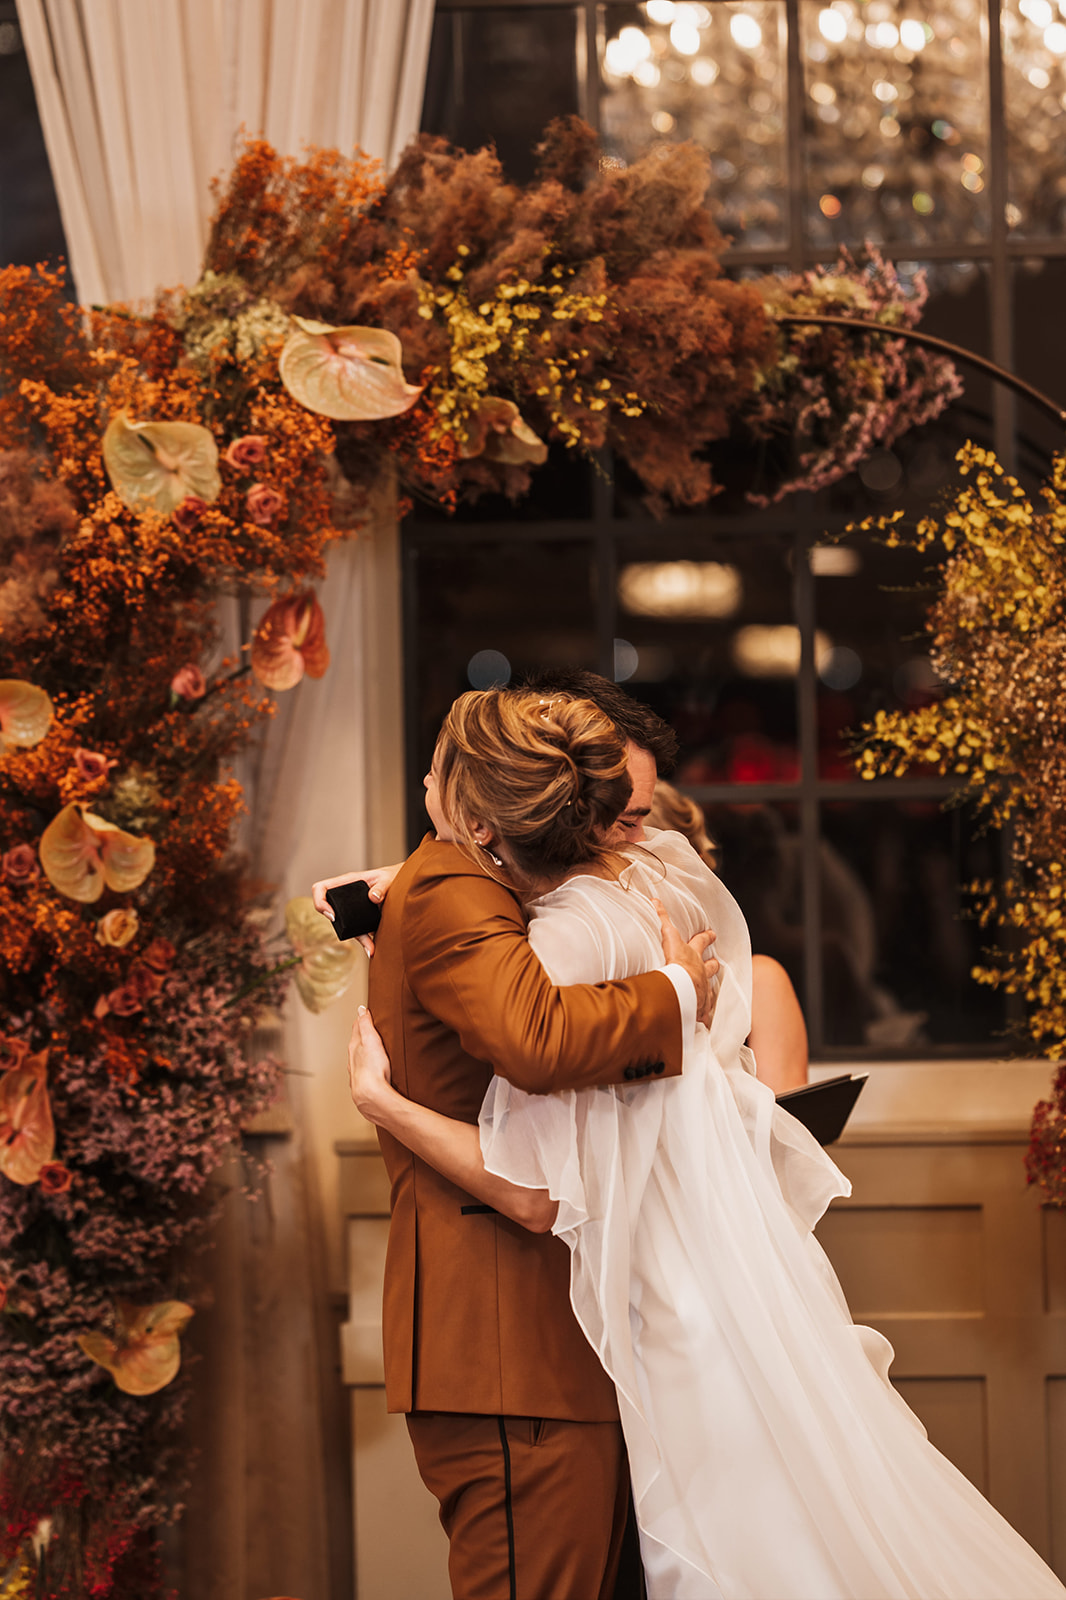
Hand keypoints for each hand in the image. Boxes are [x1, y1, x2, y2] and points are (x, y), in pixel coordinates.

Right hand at [311, 862, 402, 954]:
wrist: (402, 884)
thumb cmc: (391, 876)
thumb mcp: (387, 878)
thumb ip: (381, 886)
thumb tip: (374, 897)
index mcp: (347, 883)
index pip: (321, 889)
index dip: (320, 902)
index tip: (331, 914)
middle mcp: (346, 896)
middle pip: (330, 911)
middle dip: (337, 924)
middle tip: (346, 931)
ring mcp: (353, 909)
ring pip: (346, 926)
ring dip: (357, 937)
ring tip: (370, 947)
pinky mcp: (362, 919)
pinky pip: (359, 931)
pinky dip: (366, 941)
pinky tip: (373, 949)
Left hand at [347, 1006, 395, 1123]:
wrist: (371, 1097)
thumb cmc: (372, 1068)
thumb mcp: (371, 1040)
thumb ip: (365, 1024)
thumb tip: (360, 1009)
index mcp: (354, 1047)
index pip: (356, 1029)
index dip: (361, 1020)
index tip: (365, 1014)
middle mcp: (353, 1061)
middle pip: (356, 1045)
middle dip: (361, 1037)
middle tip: (368, 1030)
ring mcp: (357, 1074)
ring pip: (359, 1060)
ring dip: (364, 1054)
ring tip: (371, 1051)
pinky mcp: (363, 1086)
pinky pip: (365, 1073)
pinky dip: (368, 1068)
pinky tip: (374, 1072)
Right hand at [654, 900, 718, 1027]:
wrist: (680, 991)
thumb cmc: (673, 965)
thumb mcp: (668, 938)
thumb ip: (661, 919)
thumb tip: (655, 900)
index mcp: (691, 955)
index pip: (700, 942)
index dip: (706, 937)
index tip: (712, 933)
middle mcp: (700, 972)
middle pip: (710, 965)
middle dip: (712, 963)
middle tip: (717, 962)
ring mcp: (701, 991)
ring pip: (709, 989)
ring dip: (709, 989)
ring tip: (710, 993)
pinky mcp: (699, 1009)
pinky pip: (703, 1015)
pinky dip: (702, 1018)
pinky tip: (703, 1023)